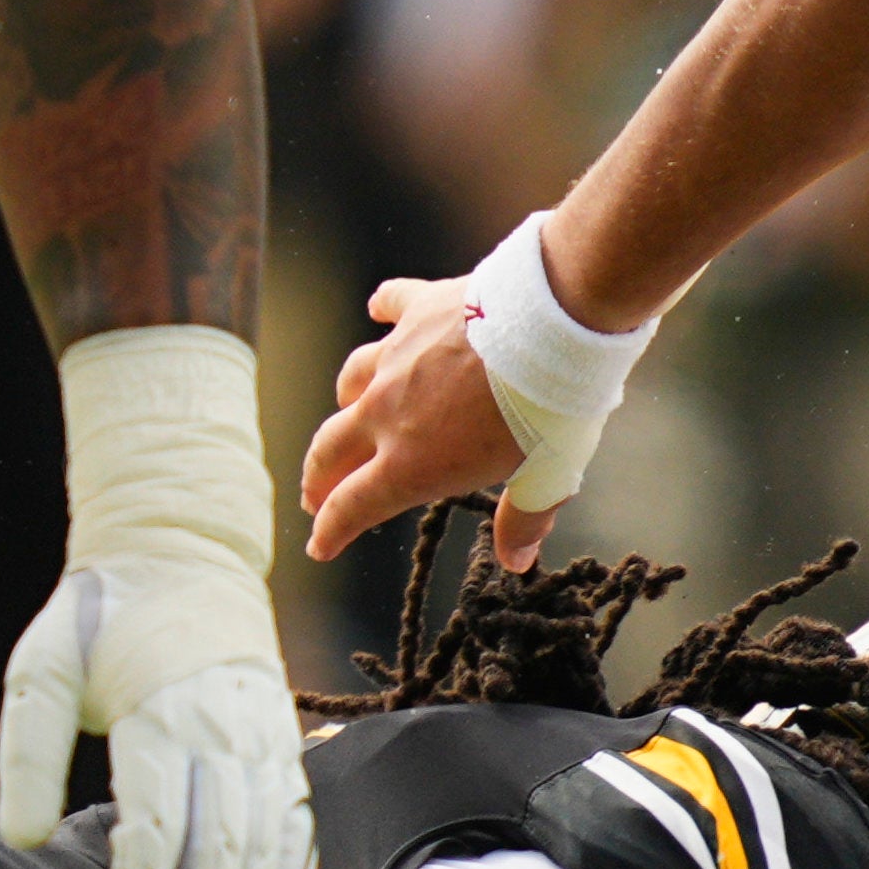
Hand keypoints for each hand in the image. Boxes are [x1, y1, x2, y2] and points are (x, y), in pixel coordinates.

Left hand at [0, 325, 314, 868]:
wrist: (181, 554)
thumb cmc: (97, 618)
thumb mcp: (41, 666)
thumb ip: (26, 753)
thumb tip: (26, 839)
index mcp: (158, 711)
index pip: (157, 824)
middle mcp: (221, 728)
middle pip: (218, 848)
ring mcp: (261, 737)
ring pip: (261, 843)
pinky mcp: (283, 742)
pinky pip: (297, 820)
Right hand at [298, 209, 650, 566]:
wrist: (554, 325)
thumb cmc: (549, 408)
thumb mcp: (545, 478)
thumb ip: (523, 520)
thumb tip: (518, 561)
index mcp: (411, 464)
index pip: (351, 507)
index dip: (330, 532)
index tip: (318, 546)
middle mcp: (388, 411)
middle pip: (331, 449)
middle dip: (318, 478)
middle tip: (314, 494)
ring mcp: (397, 356)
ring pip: (352, 381)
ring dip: (346, 402)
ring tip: (348, 410)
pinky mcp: (420, 309)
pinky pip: (391, 306)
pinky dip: (385, 310)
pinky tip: (380, 309)